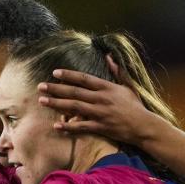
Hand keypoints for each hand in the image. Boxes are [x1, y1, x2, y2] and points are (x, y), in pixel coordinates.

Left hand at [37, 55, 168, 145]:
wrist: (144, 126)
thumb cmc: (135, 106)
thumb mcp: (128, 86)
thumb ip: (117, 71)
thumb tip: (109, 56)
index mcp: (107, 87)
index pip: (84, 79)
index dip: (69, 75)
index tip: (54, 72)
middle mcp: (102, 99)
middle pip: (75, 92)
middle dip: (56, 88)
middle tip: (40, 86)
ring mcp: (100, 113)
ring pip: (74, 107)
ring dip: (57, 104)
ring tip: (42, 101)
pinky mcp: (101, 127)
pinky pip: (81, 126)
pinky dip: (68, 127)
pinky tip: (56, 126)